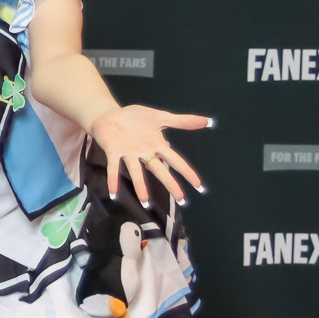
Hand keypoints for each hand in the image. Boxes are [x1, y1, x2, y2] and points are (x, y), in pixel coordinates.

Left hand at [89, 105, 209, 203]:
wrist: (109, 114)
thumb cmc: (135, 118)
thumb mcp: (160, 117)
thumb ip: (183, 121)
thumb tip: (209, 121)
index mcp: (156, 145)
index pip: (176, 160)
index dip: (187, 172)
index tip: (199, 186)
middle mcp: (144, 153)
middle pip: (159, 170)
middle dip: (170, 184)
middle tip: (181, 200)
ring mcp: (128, 153)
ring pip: (136, 172)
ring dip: (140, 187)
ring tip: (145, 203)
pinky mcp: (113, 151)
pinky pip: (113, 166)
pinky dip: (113, 179)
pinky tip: (113, 193)